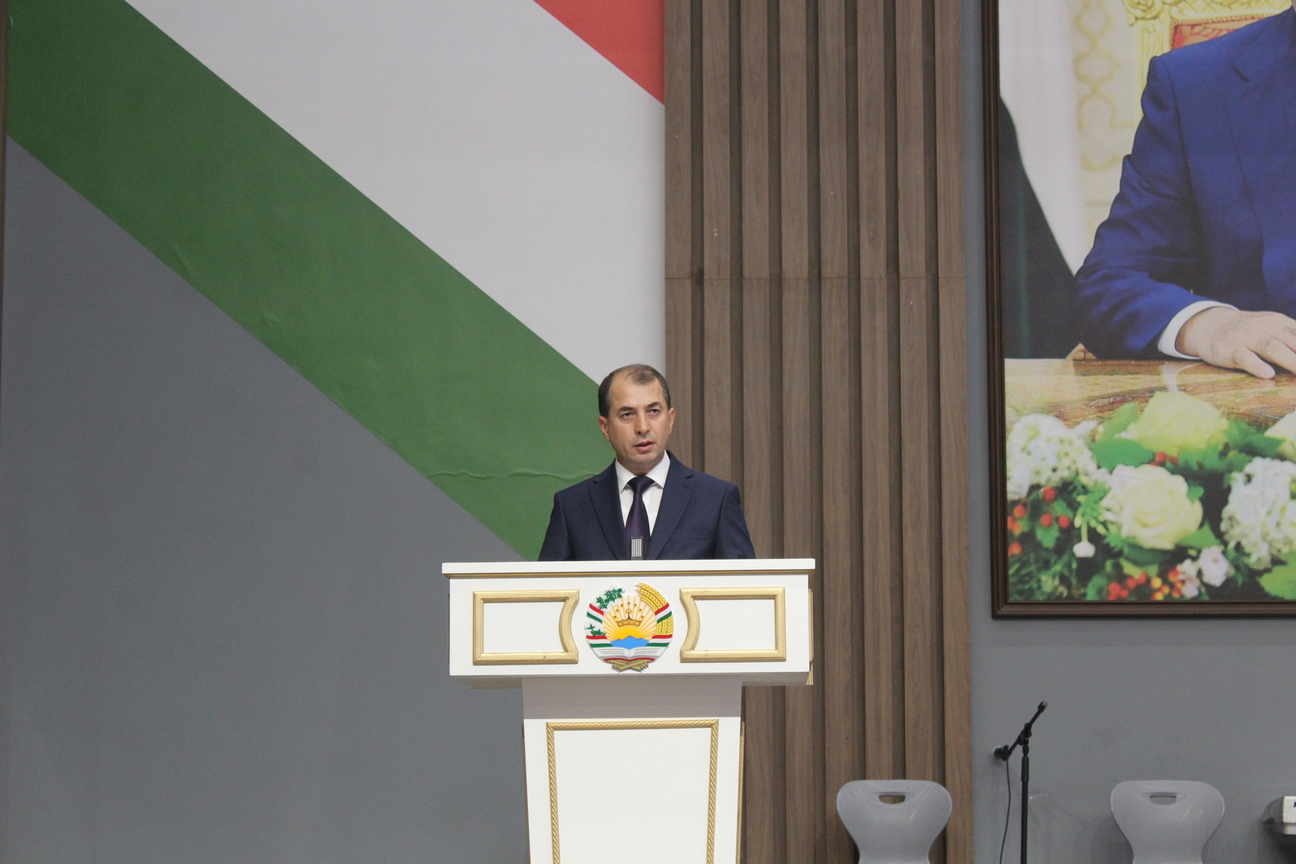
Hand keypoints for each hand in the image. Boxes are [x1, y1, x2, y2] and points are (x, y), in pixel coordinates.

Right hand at [1175, 308, 1295, 378]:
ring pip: (1272, 348)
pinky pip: (1244, 357)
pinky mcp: (1229, 350)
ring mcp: (1246, 338)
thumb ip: (1292, 338)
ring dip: (1290, 361)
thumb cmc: (1248, 332)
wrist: (1209, 325)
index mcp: (1280, 322)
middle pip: (1292, 342)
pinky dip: (1256, 365)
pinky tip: (1267, 374)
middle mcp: (1265, 327)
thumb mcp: (1273, 328)